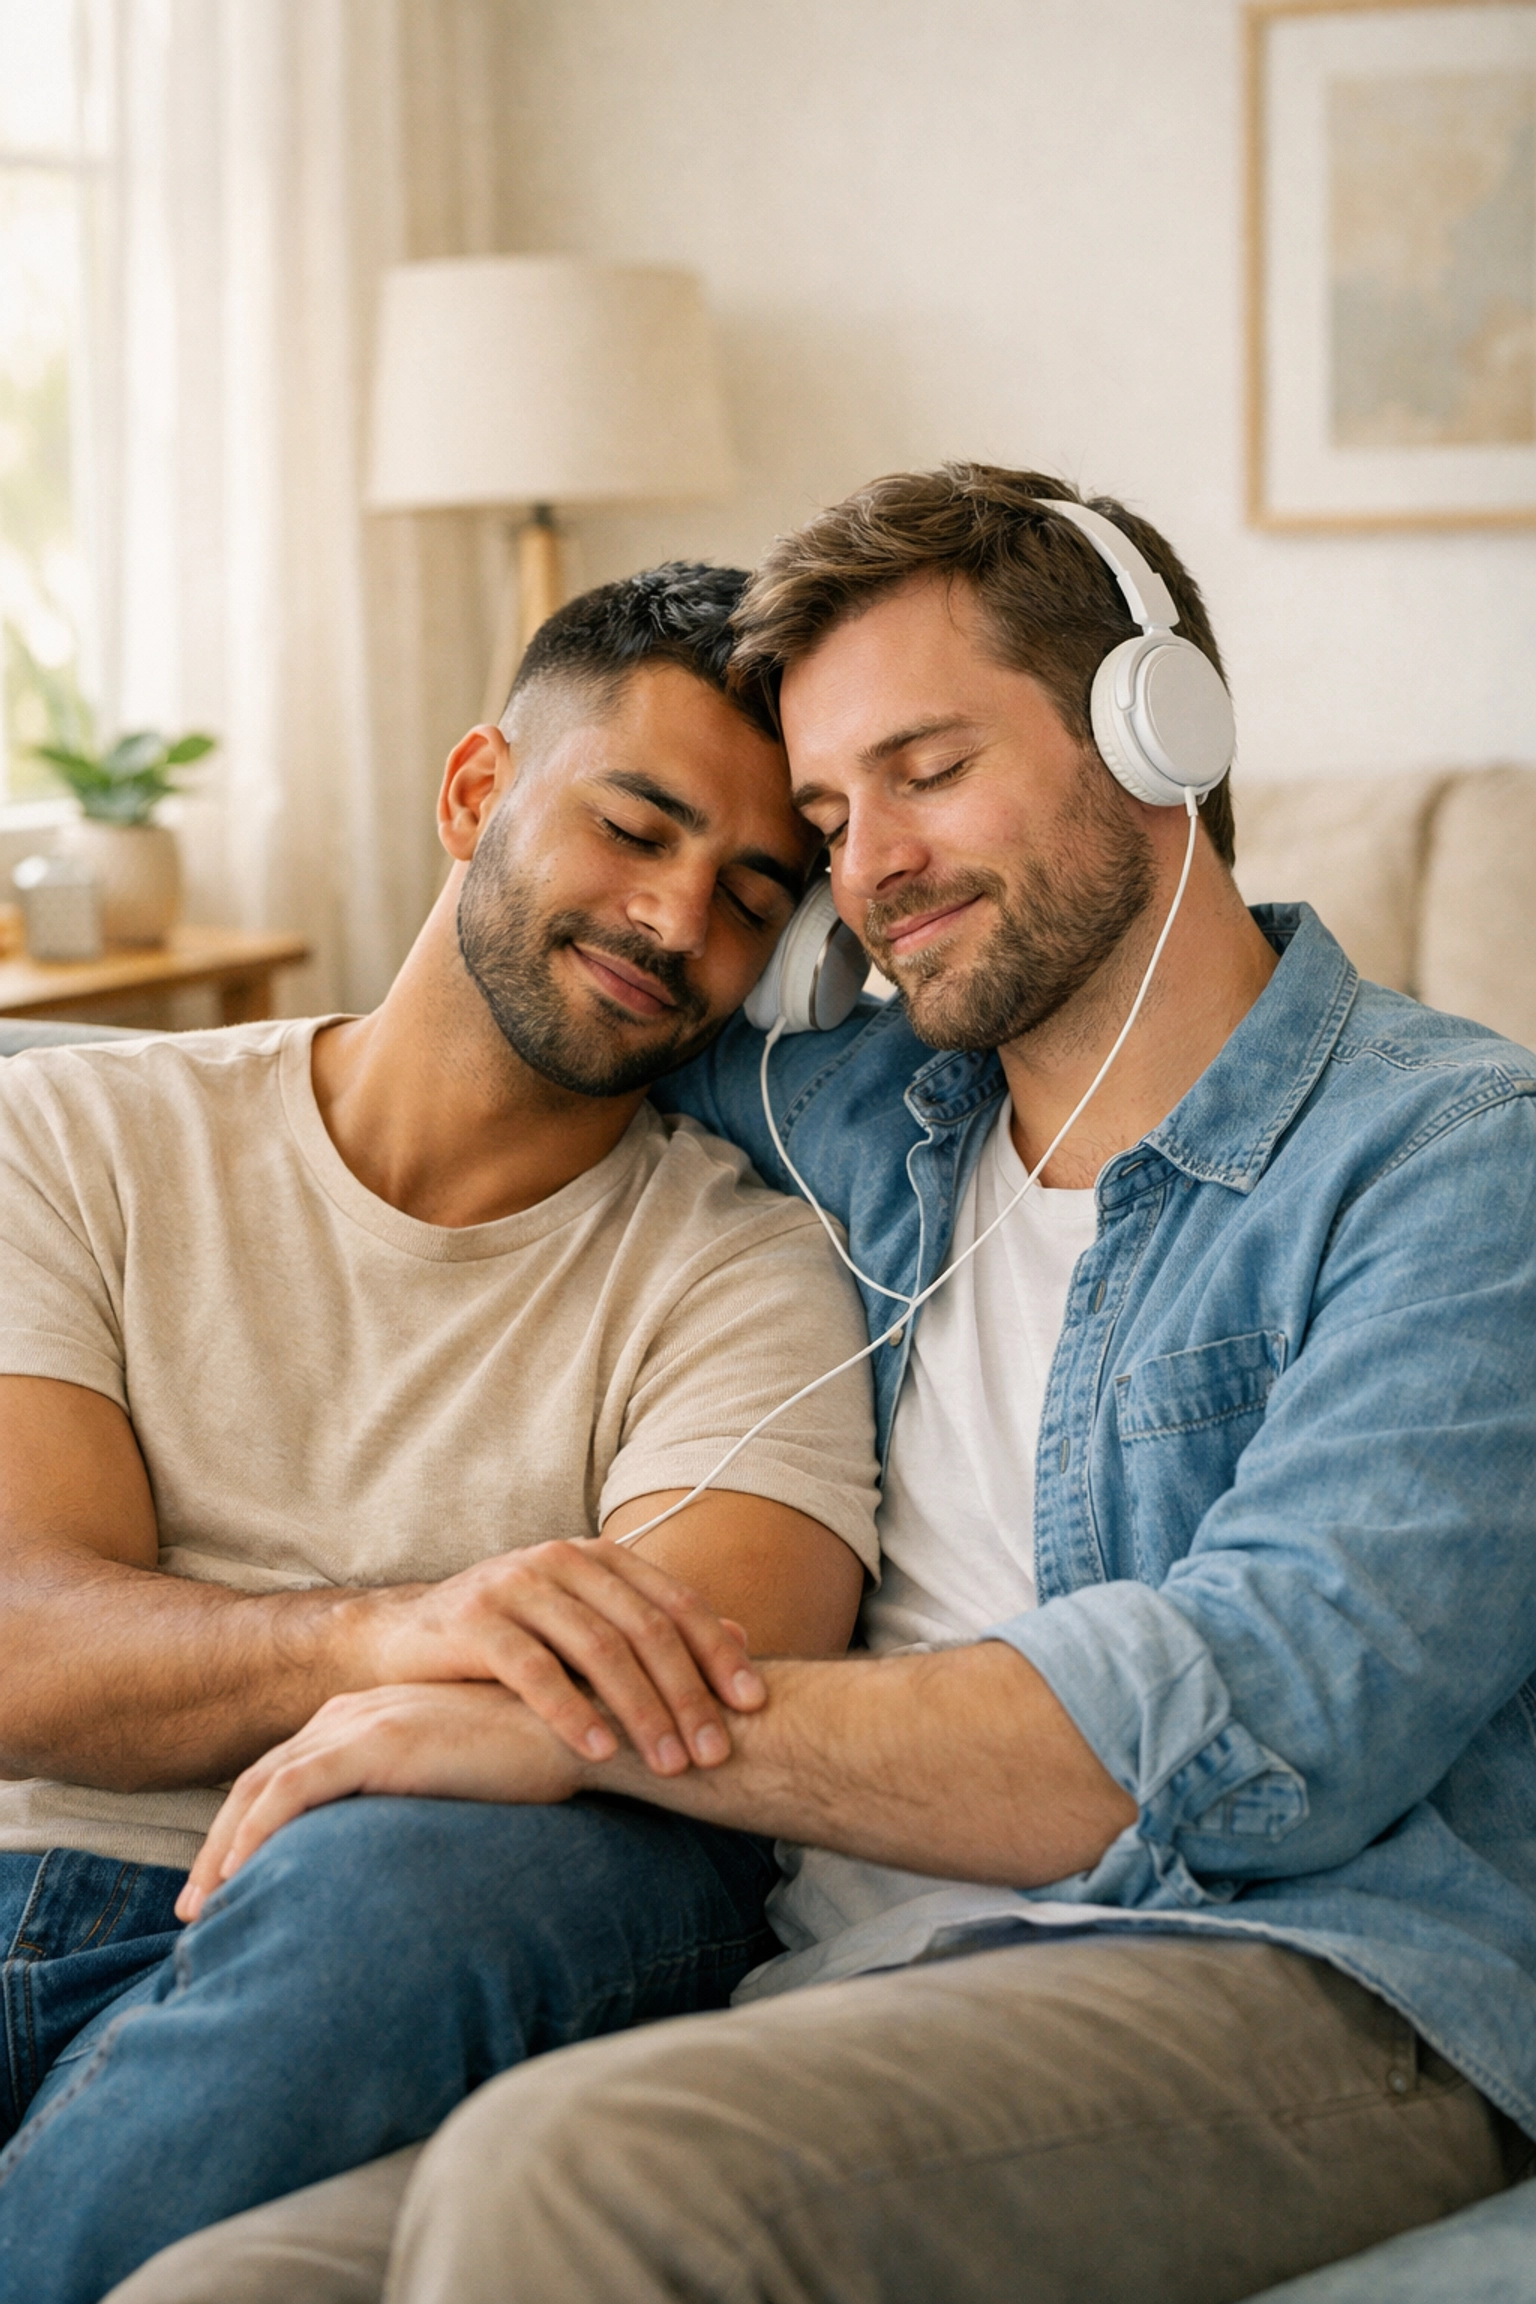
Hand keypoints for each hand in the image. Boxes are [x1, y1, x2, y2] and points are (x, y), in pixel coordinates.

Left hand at [176, 1681, 578, 1921]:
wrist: (579, 1729)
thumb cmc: (532, 1758)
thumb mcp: (458, 1776)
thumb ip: (418, 1797)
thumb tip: (396, 1859)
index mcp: (367, 1717)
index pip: (286, 1776)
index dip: (247, 1830)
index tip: (227, 1886)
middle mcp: (351, 1714)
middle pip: (260, 1781)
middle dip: (218, 1845)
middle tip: (194, 1909)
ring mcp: (361, 1723)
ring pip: (261, 1788)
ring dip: (222, 1849)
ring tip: (203, 1910)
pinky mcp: (375, 1742)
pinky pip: (291, 1791)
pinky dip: (255, 1835)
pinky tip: (237, 1877)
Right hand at [352, 1537, 762, 1778]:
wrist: (402, 1638)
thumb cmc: (508, 1639)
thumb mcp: (584, 1625)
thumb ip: (653, 1627)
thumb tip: (740, 1635)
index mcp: (599, 1559)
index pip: (676, 1603)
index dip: (719, 1653)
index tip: (754, 1706)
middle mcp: (563, 1561)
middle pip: (645, 1629)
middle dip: (688, 1693)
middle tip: (717, 1751)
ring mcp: (516, 1585)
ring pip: (598, 1648)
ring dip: (641, 1710)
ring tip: (670, 1763)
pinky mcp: (474, 1621)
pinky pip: (534, 1670)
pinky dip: (572, 1713)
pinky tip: (600, 1752)